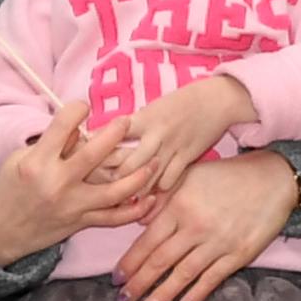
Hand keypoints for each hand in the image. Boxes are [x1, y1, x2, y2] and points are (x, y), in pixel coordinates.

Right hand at [0, 111, 150, 265]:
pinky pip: (114, 218)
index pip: (62, 126)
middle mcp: (57, 183)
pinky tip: (150, 199)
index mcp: (38, 162)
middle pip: (94, 154)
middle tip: (126, 122)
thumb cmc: (8, 190)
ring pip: (115, 191)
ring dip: (138, 176)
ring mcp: (72, 205)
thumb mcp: (19, 160)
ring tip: (154, 161)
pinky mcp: (80, 223)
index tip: (84, 106)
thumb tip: (78, 129)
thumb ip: (50, 145)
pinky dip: (135, 210)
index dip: (76, 110)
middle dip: (114, 134)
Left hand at [104, 74, 257, 200]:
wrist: (216, 99)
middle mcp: (155, 133)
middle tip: (100, 192)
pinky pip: (169, 180)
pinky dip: (158, 191)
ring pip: (147, 176)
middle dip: (113, 180)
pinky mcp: (187, 157)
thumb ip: (134, 124)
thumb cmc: (181, 102)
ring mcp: (172, 147)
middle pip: (127, 164)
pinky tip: (150, 198)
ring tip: (122, 201)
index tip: (84, 163)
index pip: (111, 136)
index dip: (96, 151)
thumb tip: (107, 135)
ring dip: (134, 190)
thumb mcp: (154, 107)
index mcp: (143, 118)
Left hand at [112, 151, 297, 300]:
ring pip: (183, 274)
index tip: (117, 277)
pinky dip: (196, 295)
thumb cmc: (229, 175)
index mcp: (180, 205)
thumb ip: (164, 196)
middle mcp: (195, 226)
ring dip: (162, 295)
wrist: (273, 179)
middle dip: (139, 283)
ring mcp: (218, 242)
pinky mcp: (239, 254)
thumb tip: (140, 219)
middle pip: (161, 260)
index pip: (148, 240)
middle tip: (124, 300)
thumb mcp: (191, 175)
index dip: (130, 262)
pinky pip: (212, 279)